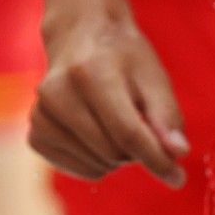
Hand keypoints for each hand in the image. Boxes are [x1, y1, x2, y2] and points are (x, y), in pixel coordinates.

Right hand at [31, 10, 189, 187]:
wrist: (79, 37)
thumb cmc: (122, 57)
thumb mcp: (153, 77)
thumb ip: (166, 116)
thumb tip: (177, 153)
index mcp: (90, 72)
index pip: (127, 132)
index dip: (156, 159)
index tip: (178, 177)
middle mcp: (58, 93)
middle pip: (113, 152)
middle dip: (136, 150)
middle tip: (138, 124)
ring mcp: (41, 114)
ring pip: (97, 165)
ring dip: (116, 157)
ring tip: (114, 125)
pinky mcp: (35, 133)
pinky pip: (77, 170)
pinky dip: (95, 162)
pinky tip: (96, 136)